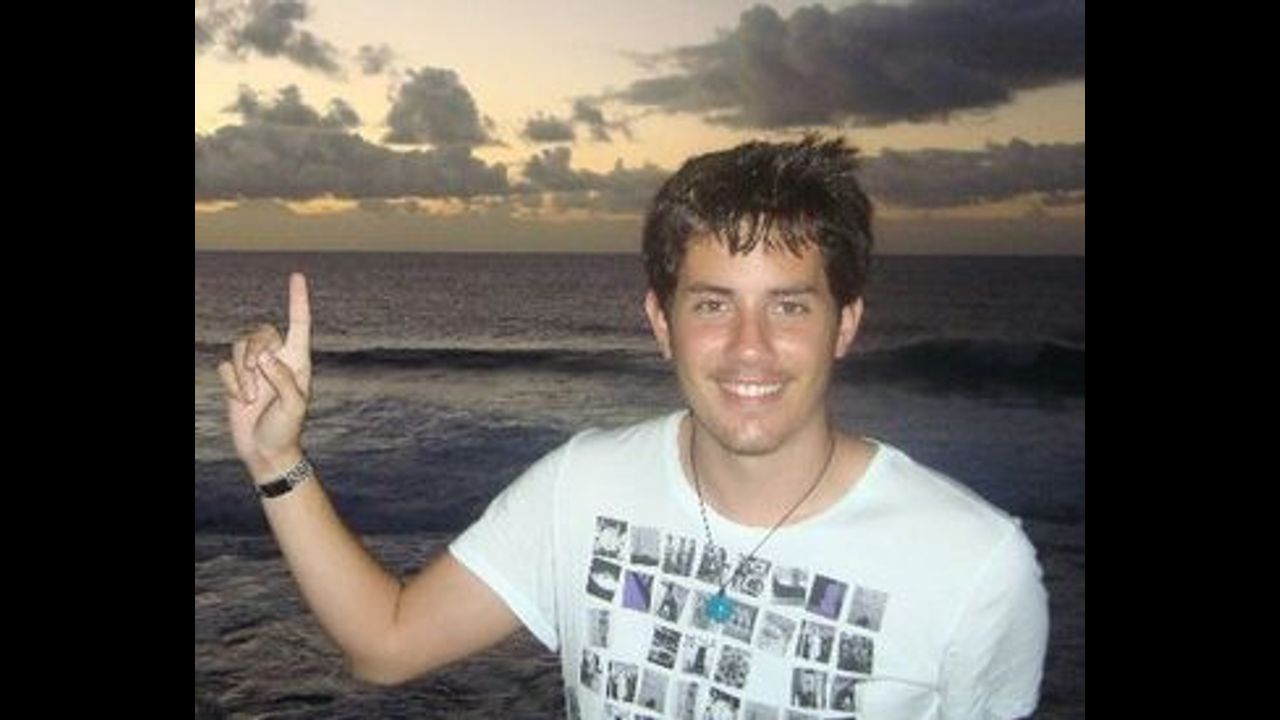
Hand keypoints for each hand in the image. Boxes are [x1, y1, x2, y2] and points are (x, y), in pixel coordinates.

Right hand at [217, 273, 312, 479]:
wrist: (266, 452)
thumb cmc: (287, 429)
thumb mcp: (294, 406)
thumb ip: (283, 379)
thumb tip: (264, 356)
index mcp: (298, 361)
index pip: (299, 323)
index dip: (298, 300)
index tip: (296, 276)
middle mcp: (277, 359)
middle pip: (261, 332)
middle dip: (255, 350)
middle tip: (259, 376)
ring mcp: (255, 369)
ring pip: (240, 346)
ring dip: (243, 372)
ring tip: (253, 396)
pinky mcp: (236, 379)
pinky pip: (225, 366)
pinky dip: (231, 383)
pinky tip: (243, 401)